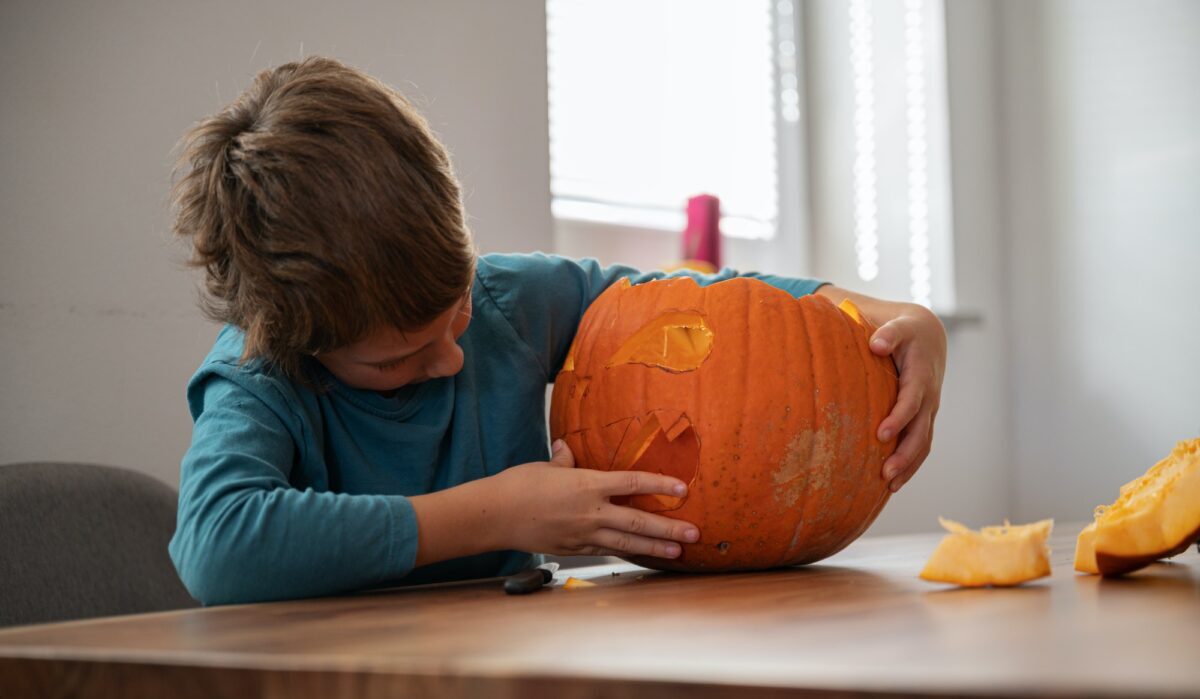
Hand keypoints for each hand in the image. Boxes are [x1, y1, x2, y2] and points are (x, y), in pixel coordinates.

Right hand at [490, 440, 700, 558]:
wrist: (494, 516)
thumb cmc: (517, 486)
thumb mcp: (546, 467)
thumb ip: (564, 460)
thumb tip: (568, 448)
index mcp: (587, 484)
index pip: (632, 482)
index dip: (660, 484)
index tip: (682, 488)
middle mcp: (591, 512)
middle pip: (639, 521)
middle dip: (670, 528)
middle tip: (695, 533)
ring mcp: (584, 534)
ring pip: (628, 541)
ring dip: (656, 547)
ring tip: (678, 550)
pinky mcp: (574, 549)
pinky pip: (607, 549)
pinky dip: (627, 551)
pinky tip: (641, 554)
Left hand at [817, 287, 946, 491]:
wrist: (928, 336)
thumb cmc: (906, 332)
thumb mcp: (899, 326)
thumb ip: (888, 333)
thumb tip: (876, 344)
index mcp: (921, 377)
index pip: (911, 402)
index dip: (898, 419)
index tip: (880, 435)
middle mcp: (929, 398)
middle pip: (921, 432)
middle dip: (904, 454)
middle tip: (885, 473)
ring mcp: (928, 411)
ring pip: (923, 444)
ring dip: (908, 466)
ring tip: (888, 486)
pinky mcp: (924, 418)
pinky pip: (921, 445)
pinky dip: (910, 465)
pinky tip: (893, 483)